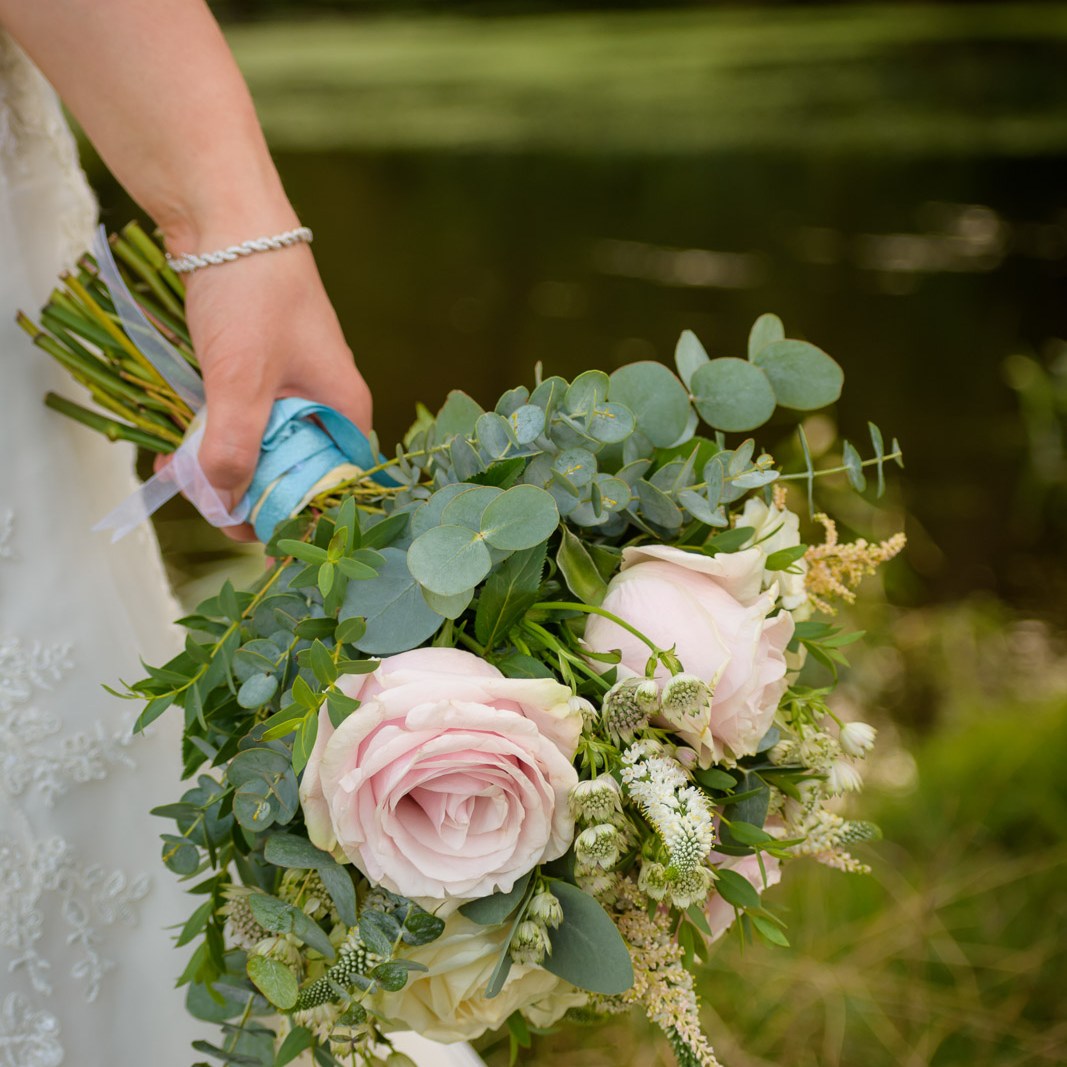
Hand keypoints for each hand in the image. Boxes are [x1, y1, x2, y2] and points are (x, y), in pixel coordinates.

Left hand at [161, 244, 371, 541]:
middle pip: (296, 473)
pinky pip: (240, 423)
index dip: (300, 517)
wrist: (225, 217)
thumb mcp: (242, 382)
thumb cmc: (253, 296)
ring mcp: (291, 390)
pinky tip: (175, 450)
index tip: (255, 535)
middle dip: (249, 494)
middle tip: (204, 504)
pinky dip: (210, 439)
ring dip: (221, 469)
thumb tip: (223, 505)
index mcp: (345, 412)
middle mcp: (325, 406)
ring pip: (262, 449)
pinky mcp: (258, 376)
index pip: (336, 486)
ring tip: (176, 475)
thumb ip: (234, 448)